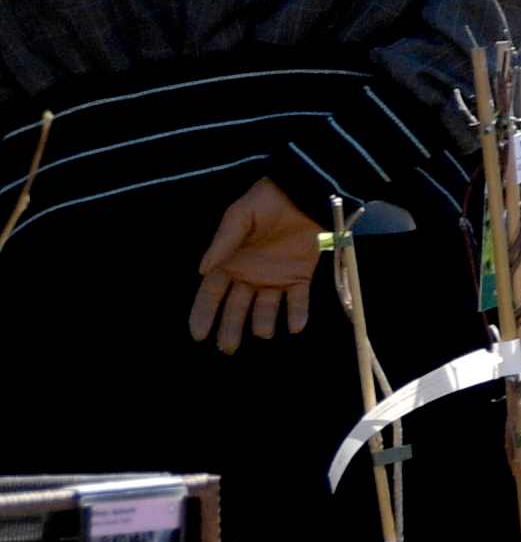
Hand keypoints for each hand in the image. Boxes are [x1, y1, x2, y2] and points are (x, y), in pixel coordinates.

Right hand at [190, 177, 321, 351]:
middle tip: (228, 348)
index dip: (203, 314)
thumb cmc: (265, 202)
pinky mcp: (300, 276)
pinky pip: (298, 300)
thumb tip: (201, 270)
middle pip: (235, 308)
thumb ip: (223, 242)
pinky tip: (295, 326)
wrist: (303, 193)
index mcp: (228, 263)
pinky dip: (297, 314)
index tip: (198, 334)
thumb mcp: (239, 217)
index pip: (211, 295)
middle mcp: (249, 276)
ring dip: (263, 323)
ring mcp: (274, 278)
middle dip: (230, 328)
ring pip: (265, 309)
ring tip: (263, 332)